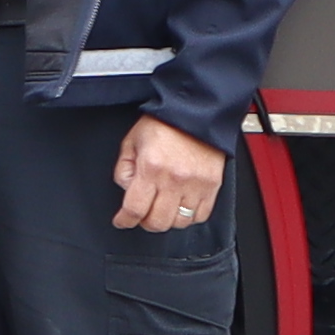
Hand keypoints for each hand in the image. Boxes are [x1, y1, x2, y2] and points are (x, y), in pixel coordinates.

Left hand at [112, 115, 230, 231]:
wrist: (196, 111)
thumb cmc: (164, 123)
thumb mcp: (132, 141)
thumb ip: (124, 168)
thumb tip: (127, 189)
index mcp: (151, 168)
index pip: (134, 209)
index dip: (124, 221)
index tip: (122, 221)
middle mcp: (174, 180)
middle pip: (157, 222)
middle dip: (145, 222)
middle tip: (142, 214)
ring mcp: (196, 185)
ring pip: (179, 222)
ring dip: (168, 220)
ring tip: (163, 207)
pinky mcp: (213, 186)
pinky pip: (201, 215)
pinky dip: (189, 216)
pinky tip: (181, 205)